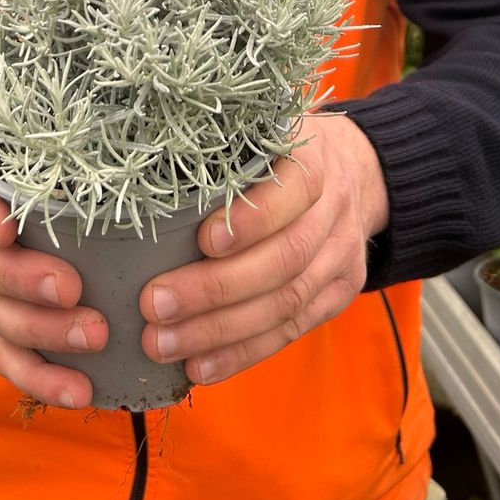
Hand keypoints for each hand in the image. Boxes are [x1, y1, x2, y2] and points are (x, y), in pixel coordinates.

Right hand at [0, 146, 107, 408]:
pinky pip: (8, 358)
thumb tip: (122, 139)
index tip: (6, 228)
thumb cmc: (23, 164)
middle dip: (24, 281)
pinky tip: (80, 389)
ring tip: (93, 336)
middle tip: (71, 288)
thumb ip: (55, 145)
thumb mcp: (24, 144)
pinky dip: (42, 377)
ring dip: (42, 332)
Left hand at [139, 114, 388, 386]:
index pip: (293, 192)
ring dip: (220, 331)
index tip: (202, 240)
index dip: (251, 221)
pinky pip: (290, 331)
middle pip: (284, 260)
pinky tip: (199, 367)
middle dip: (215, 289)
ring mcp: (341, 256)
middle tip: (154, 305)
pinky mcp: (338, 294)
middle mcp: (334, 210)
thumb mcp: (261, 132)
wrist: (357, 170)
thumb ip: (221, 156)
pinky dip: (242, 353)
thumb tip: (142, 185)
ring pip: (286, 303)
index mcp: (314, 160)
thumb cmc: (280, 151)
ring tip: (163, 344)